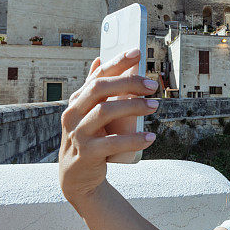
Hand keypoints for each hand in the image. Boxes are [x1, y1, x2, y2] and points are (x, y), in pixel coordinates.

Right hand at [58, 49, 158, 206]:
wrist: (77, 177)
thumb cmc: (89, 139)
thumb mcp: (89, 113)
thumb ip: (94, 88)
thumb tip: (101, 58)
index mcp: (77, 101)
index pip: (97, 75)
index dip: (117, 62)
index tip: (138, 52)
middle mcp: (73, 114)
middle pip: (99, 89)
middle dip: (128, 82)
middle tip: (153, 86)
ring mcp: (78, 133)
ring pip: (104, 111)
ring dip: (133, 106)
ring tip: (155, 106)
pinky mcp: (87, 154)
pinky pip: (112, 143)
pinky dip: (133, 139)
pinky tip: (150, 137)